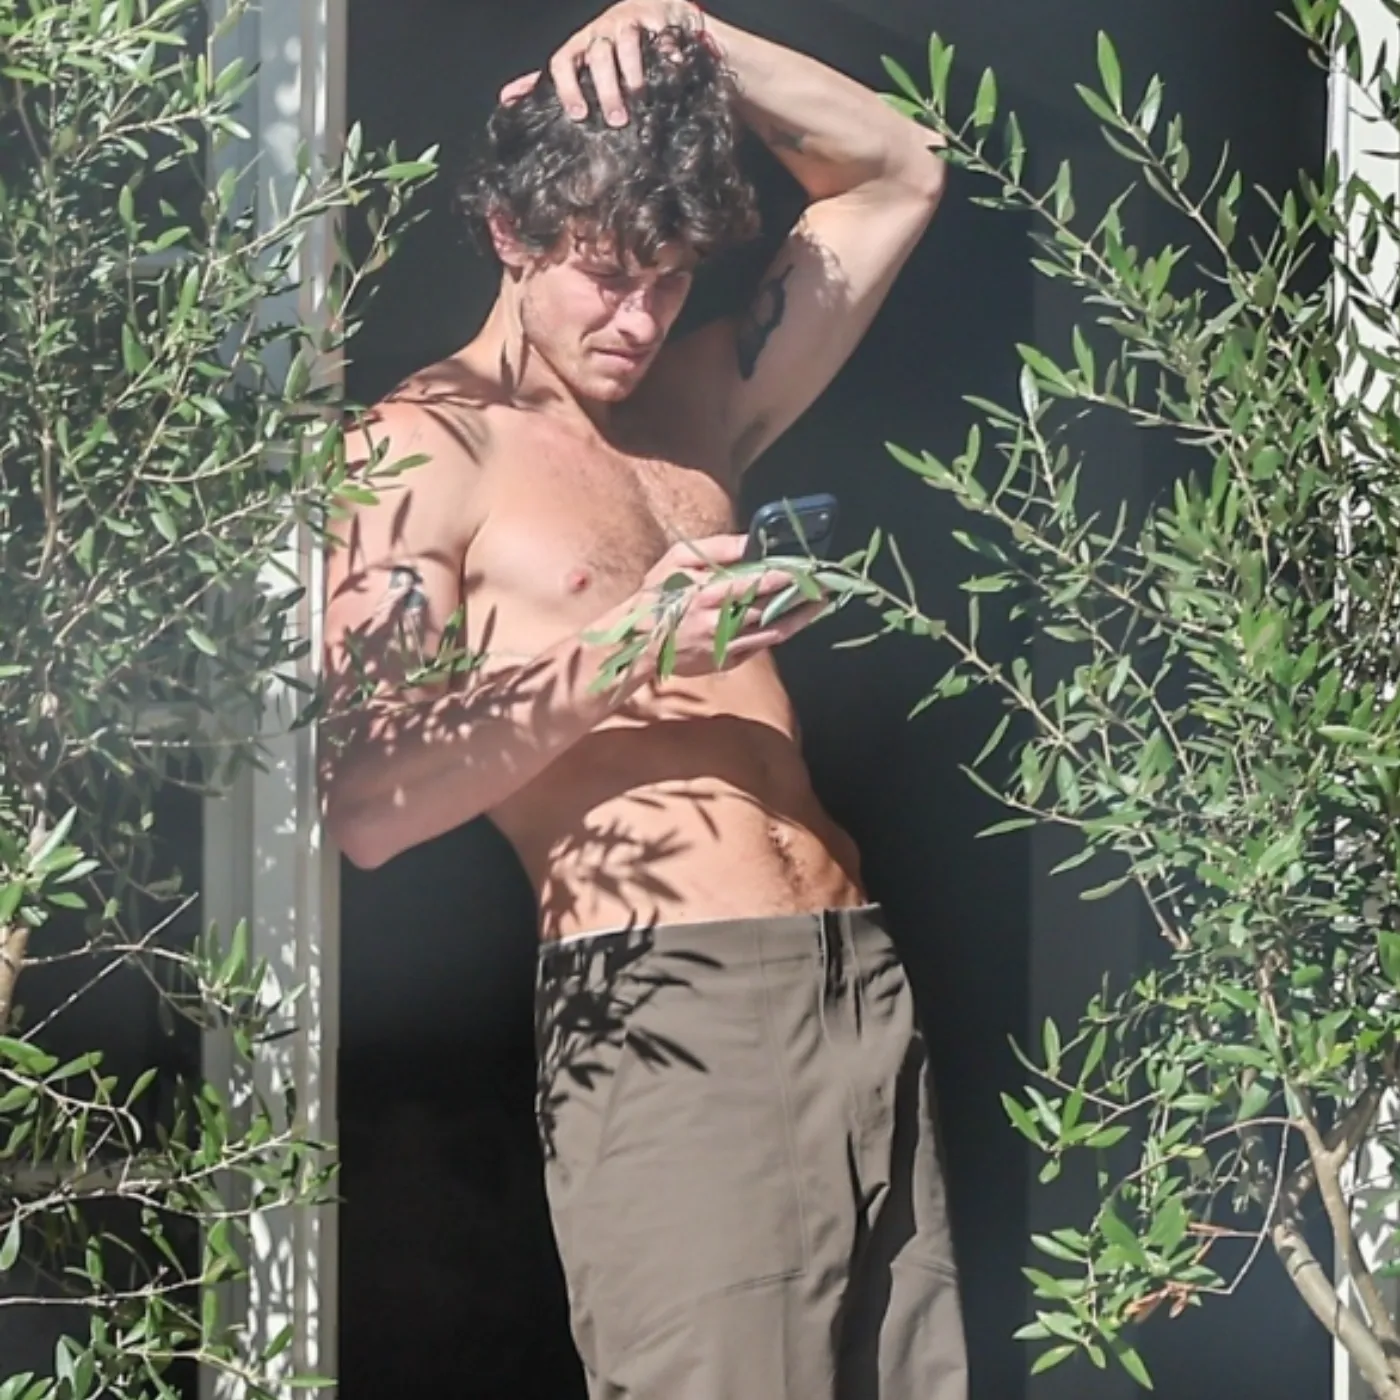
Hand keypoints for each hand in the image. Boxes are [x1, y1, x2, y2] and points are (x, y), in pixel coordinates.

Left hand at [498, 1, 704, 126]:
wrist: (655, 10)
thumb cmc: (609, 45)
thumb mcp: (576, 62)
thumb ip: (543, 82)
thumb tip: (506, 99)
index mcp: (580, 46)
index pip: (563, 62)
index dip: (567, 88)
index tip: (578, 115)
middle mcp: (603, 32)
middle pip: (598, 57)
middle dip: (607, 89)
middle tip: (616, 119)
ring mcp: (632, 23)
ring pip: (628, 43)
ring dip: (634, 72)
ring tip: (642, 97)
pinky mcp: (661, 19)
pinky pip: (663, 36)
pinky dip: (669, 52)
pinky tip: (674, 67)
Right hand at [606, 534, 827, 681]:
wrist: (638, 643)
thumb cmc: (657, 596)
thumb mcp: (678, 561)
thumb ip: (717, 550)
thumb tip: (751, 543)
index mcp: (709, 595)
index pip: (757, 584)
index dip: (786, 577)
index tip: (809, 568)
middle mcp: (721, 623)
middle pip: (771, 609)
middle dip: (802, 597)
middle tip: (827, 585)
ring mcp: (726, 646)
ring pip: (772, 633)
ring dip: (799, 619)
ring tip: (821, 605)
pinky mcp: (727, 662)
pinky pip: (760, 647)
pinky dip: (777, 633)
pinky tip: (792, 621)